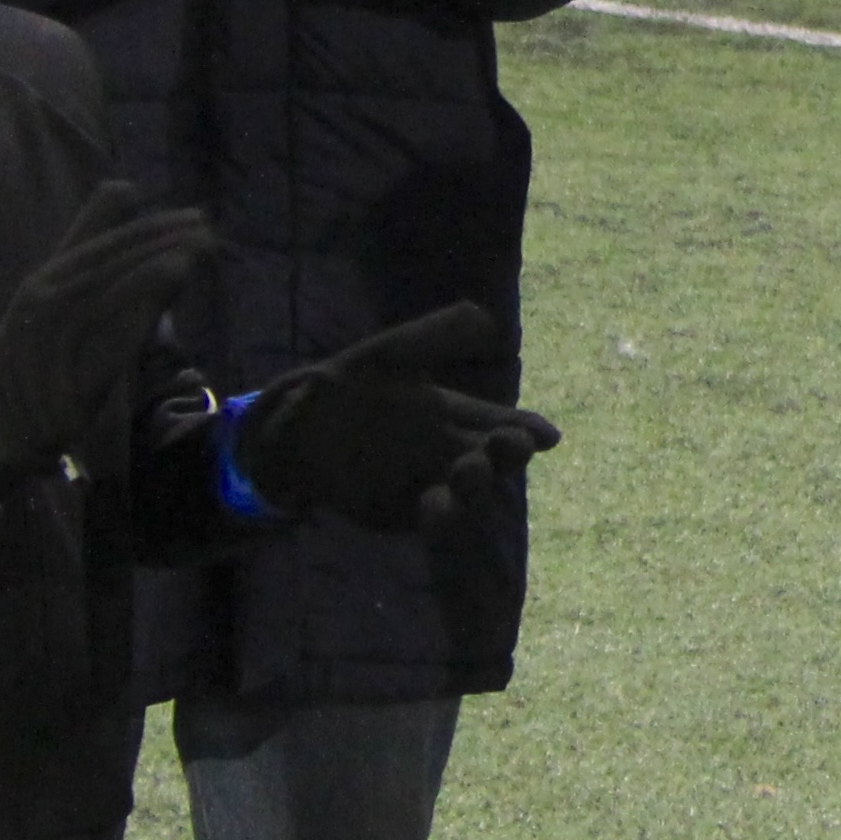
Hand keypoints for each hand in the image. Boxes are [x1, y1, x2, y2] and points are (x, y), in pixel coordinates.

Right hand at [0, 183, 219, 496]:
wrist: (0, 409)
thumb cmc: (42, 339)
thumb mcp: (63, 284)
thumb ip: (92, 239)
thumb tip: (125, 185)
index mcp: (48, 276)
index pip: (106, 244)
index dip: (151, 228)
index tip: (196, 217)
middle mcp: (46, 302)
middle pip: (108, 266)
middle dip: (159, 246)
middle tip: (206, 231)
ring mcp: (52, 341)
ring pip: (105, 301)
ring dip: (150, 278)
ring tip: (192, 259)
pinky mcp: (67, 381)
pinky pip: (103, 347)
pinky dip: (133, 324)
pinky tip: (164, 308)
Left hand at [234, 303, 559, 530]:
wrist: (294, 428)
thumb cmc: (347, 386)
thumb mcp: (391, 353)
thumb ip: (438, 334)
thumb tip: (491, 321)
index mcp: (455, 415)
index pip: (502, 423)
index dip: (527, 429)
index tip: (546, 434)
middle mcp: (450, 453)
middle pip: (494, 459)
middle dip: (508, 454)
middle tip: (514, 443)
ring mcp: (429, 484)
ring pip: (469, 494)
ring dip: (477, 485)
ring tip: (471, 469)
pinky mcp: (401, 512)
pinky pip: (428, 518)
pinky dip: (437, 515)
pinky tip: (436, 504)